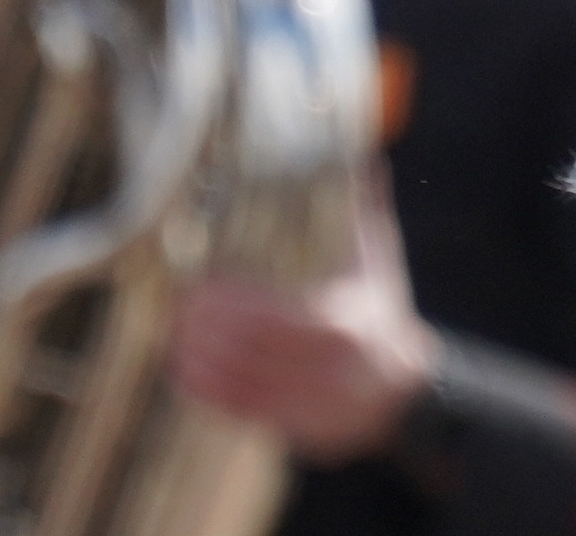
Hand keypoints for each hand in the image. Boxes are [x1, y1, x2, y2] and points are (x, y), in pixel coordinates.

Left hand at [168, 186, 435, 462]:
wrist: (400, 389)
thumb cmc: (381, 309)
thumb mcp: (379, 259)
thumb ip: (365, 207)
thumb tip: (362, 150)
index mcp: (346, 323)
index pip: (280, 318)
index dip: (235, 305)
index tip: (203, 286)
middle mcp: (326, 368)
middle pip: (250, 352)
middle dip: (208, 330)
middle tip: (181, 306)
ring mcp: (306, 402)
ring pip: (237, 384)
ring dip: (199, 359)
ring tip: (176, 333)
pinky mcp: (285, 425)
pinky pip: (235, 411)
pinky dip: (205, 391)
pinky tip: (184, 368)